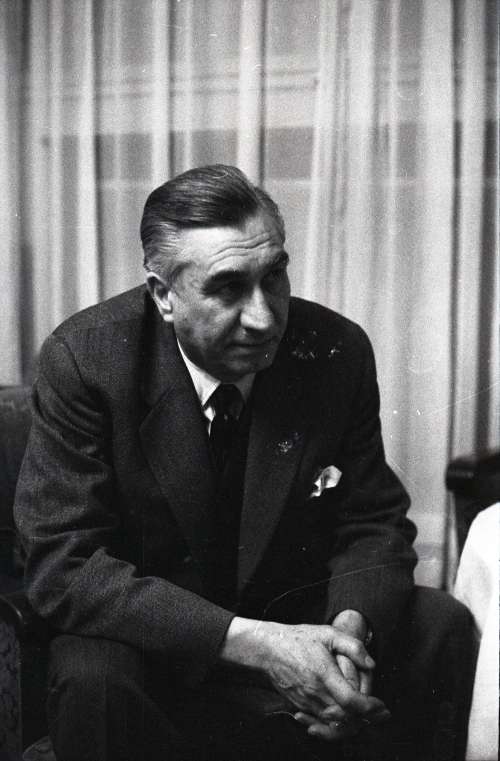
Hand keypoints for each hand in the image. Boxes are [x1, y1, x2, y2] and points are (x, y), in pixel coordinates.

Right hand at [219, 617, 384, 722]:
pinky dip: (335, 728)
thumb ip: (353, 646)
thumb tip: (371, 664)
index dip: (370, 707)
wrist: (267, 650)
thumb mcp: (327, 633)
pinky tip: (345, 722)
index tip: (382, 706)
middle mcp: (315, 693)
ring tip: (367, 718)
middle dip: (367, 719)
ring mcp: (306, 703)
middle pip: (346, 719)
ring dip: (353, 725)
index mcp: (324, 674)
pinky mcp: (299, 707)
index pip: (351, 701)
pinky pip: (320, 725)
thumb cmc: (298, 639)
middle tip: (381, 714)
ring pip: (334, 725)